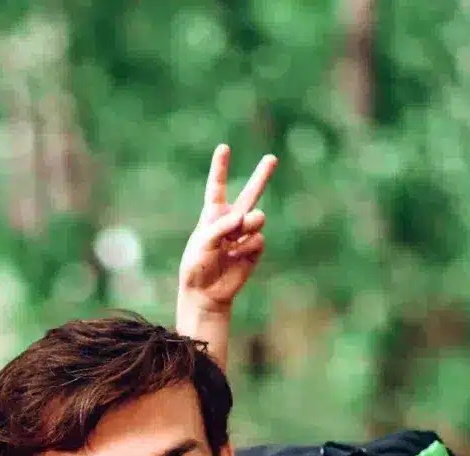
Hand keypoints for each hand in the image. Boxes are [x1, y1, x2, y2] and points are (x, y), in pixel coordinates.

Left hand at [177, 144, 275, 316]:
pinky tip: (237, 257)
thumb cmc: (197, 266)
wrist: (206, 293)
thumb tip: (245, 218)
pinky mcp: (254, 249)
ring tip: (235, 240)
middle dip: (262, 176)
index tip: (224, 148)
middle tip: (272, 158)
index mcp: (213, 214)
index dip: (220, 167)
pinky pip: (258, 239)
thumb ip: (221, 226)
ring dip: (249, 225)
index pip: (217, 186)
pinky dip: (247, 248)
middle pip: (250, 194)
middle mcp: (231, 221)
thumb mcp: (202, 243)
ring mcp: (244, 234)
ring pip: (258, 218)